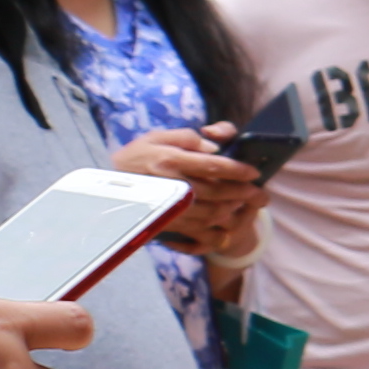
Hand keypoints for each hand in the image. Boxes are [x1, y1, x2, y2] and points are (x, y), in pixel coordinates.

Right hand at [107, 125, 265, 268]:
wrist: (107, 184)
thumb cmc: (138, 155)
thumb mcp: (158, 136)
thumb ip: (189, 137)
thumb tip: (214, 146)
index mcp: (170, 160)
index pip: (212, 165)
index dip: (237, 169)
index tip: (254, 172)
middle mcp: (171, 185)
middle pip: (217, 191)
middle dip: (243, 193)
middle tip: (261, 193)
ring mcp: (169, 208)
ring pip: (211, 213)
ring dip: (233, 210)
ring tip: (247, 204)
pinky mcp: (167, 225)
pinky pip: (197, 232)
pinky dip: (216, 230)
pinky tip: (226, 223)